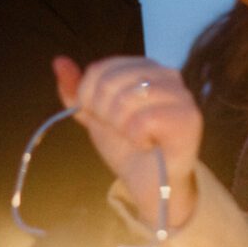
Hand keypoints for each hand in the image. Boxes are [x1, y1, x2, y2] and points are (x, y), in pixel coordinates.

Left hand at [53, 56, 202, 227]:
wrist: (153, 184)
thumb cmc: (129, 147)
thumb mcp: (95, 116)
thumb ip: (77, 91)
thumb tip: (59, 62)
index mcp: (145, 67)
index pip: (100, 69)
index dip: (89, 98)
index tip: (102, 118)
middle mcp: (166, 74)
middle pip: (110, 83)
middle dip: (105, 114)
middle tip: (122, 131)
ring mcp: (180, 95)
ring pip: (126, 100)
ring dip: (121, 128)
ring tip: (136, 138)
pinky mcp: (188, 117)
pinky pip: (143, 121)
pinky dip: (137, 138)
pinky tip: (148, 144)